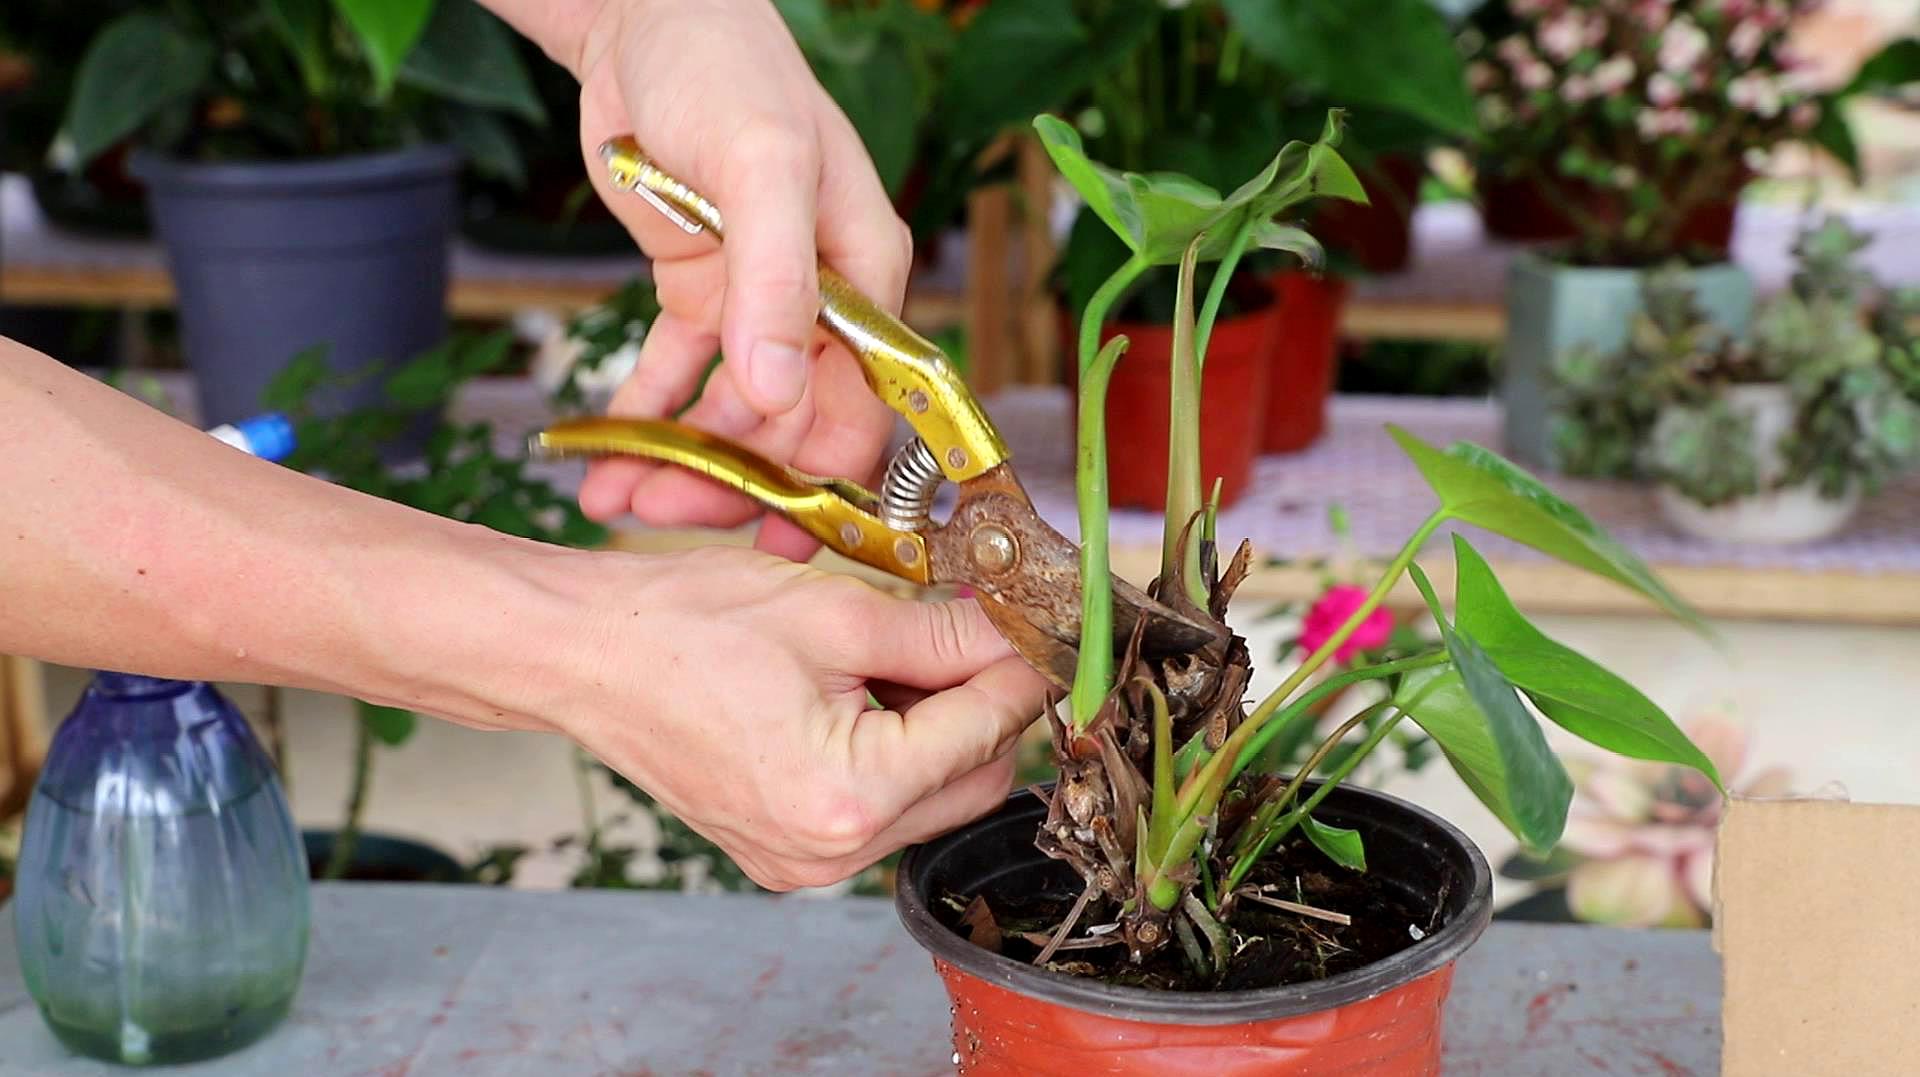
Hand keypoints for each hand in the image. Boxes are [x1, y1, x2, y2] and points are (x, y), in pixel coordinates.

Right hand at [509, 546, 1049, 890]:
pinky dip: (889, 754)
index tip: (1038, 624)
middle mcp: (829, 851)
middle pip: (971, 780)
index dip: (1019, 667)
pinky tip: (858, 694)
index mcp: (848, 795)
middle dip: (980, 702)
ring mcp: (804, 863)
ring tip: (893, 657)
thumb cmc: (682, 626)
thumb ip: (944, 631)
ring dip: (936, 729)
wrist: (582, 654)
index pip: (985, 730)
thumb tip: (1018, 632)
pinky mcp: (784, 854)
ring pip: (928, 799)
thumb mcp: (835, 612)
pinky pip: (876, 810)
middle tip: (966, 628)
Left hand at [567, 0, 911, 561]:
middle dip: (736, 482)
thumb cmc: (727, 72)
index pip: (867, 406)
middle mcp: (822, 304)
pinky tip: (604, 461)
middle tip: (663, 516)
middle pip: (794, 427)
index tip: (777, 537)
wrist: (646, 18)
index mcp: (868, 278)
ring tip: (615, 498)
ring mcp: (759, 304)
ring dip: (681, 461)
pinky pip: (677, 378)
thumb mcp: (763, 167)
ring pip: (732, 415)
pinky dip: (644, 420)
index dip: (829, 480)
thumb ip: (776, 284)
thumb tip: (779, 398)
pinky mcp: (700, 297)